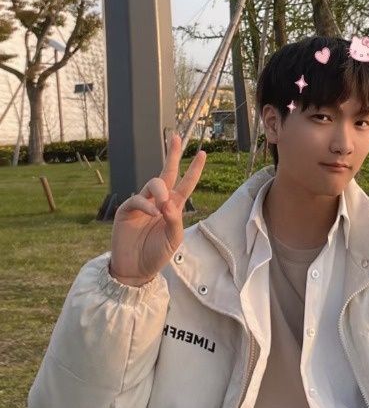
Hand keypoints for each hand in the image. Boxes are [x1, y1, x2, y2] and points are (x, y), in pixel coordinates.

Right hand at [109, 133, 205, 285]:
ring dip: (161, 190)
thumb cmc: (156, 254)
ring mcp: (142, 205)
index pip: (186, 184)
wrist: (135, 270)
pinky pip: (138, 199)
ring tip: (163, 204)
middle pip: (167, 173)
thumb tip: (169, 202)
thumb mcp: (173, 239)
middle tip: (176, 137)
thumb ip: (175, 220)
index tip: (203, 153)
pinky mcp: (127, 211)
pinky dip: (147, 204)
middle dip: (172, 155)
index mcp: (174, 207)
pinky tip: (154, 212)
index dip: (194, 169)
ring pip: (154, 183)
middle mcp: (159, 202)